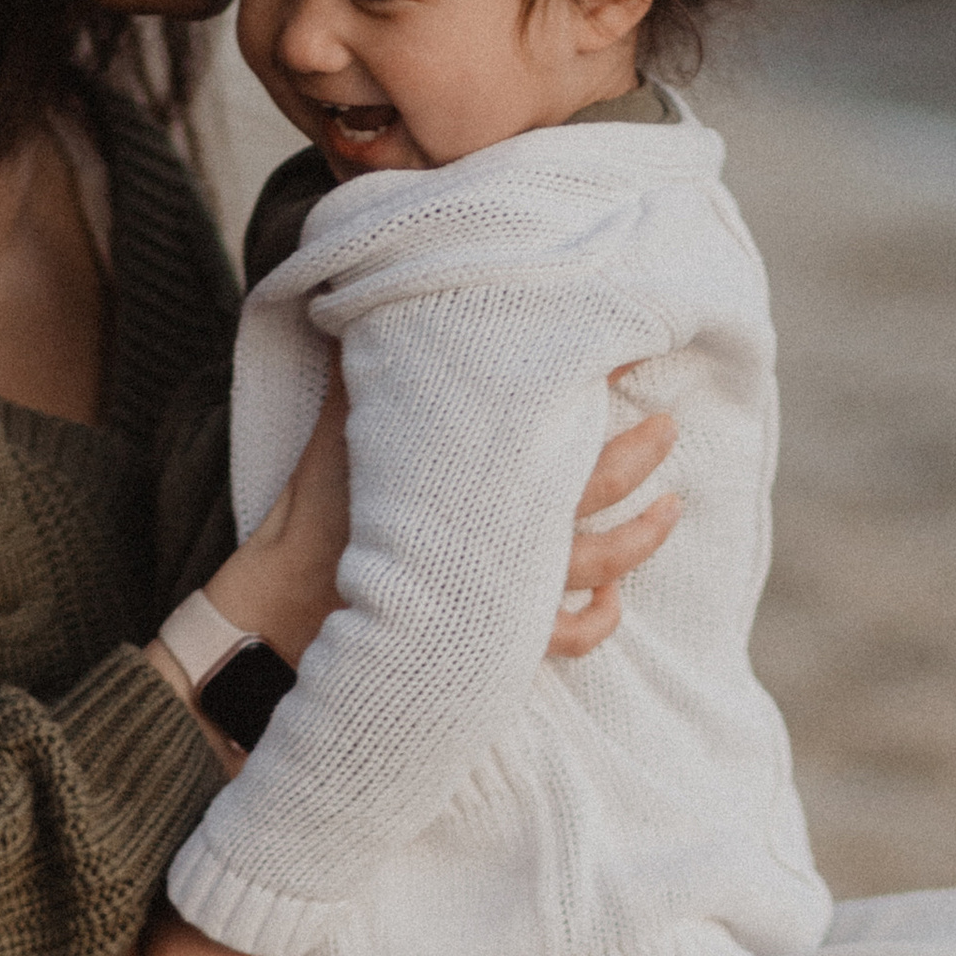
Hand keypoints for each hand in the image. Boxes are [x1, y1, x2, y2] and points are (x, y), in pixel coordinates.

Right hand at [200, 355, 678, 680]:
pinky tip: (611, 600)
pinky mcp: (500, 640)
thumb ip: (362, 378)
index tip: (629, 342)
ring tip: (672, 505)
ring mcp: (511, 592)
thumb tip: (362, 316)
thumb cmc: (309, 528)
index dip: (598, 374)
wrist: (283, 626)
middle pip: (601, 483)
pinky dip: (599, 620)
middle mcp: (508, 534)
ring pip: (604, 562)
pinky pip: (569, 638)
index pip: (557, 413)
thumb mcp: (333, 439)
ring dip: (644, 535)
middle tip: (669, 423)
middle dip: (643, 449)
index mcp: (479, 477)